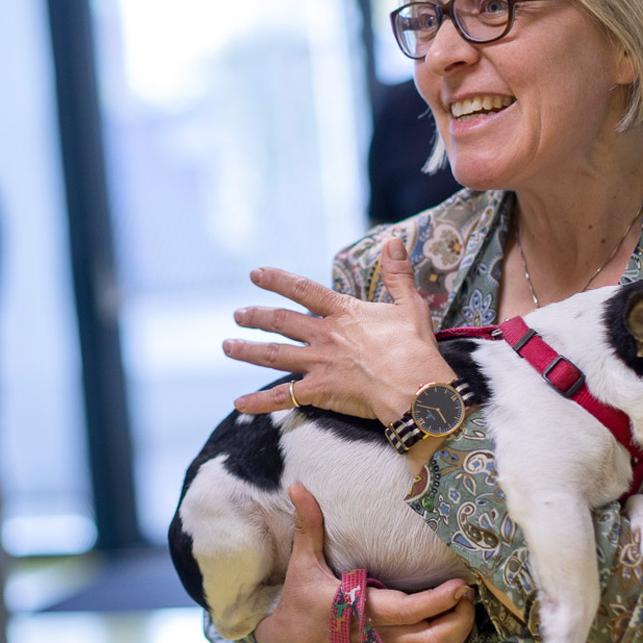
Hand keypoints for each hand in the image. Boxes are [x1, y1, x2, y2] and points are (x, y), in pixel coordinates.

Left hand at [224, 237, 449, 424]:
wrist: (414, 386)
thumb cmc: (415, 346)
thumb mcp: (409, 303)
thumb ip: (397, 272)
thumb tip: (393, 240)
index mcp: (343, 313)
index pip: (302, 290)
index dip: (276, 280)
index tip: (255, 274)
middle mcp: (324, 335)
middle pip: (281, 322)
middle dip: (255, 317)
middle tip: (237, 315)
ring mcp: (319, 364)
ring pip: (274, 355)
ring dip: (247, 351)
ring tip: (227, 347)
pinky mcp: (319, 392)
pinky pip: (282, 397)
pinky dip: (258, 402)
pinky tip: (238, 402)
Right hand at [253, 484, 475, 642]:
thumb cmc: (299, 603)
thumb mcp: (302, 564)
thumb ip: (308, 525)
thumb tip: (297, 487)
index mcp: (358, 610)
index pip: (409, 611)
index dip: (439, 601)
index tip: (461, 585)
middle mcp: (377, 635)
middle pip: (432, 639)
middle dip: (459, 619)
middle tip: (468, 594)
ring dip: (456, 636)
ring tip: (463, 609)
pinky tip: (450, 625)